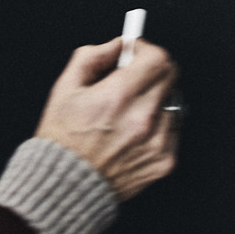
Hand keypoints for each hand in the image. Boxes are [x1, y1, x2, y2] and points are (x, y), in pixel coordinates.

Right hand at [34, 38, 178, 200]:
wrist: (66, 187)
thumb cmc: (62, 140)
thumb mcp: (65, 88)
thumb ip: (92, 56)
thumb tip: (117, 46)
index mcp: (118, 97)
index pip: (157, 58)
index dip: (146, 49)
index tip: (135, 52)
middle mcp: (142, 119)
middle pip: (170, 76)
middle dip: (152, 70)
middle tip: (132, 77)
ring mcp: (157, 142)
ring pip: (172, 101)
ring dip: (155, 98)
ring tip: (127, 111)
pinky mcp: (164, 160)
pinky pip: (172, 128)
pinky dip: (158, 124)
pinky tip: (133, 132)